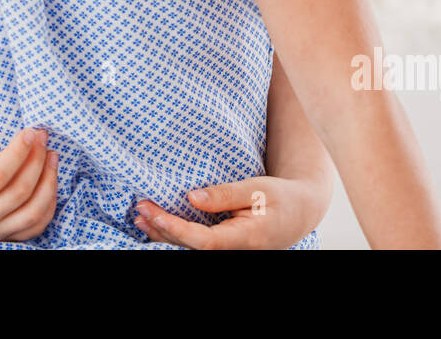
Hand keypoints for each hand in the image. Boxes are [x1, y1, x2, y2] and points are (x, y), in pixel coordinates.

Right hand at [0, 122, 58, 241]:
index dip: (17, 153)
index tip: (29, 131)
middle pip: (19, 191)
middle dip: (37, 160)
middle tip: (42, 134)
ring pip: (33, 212)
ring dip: (49, 182)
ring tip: (53, 155)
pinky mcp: (2, 239)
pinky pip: (34, 228)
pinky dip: (49, 206)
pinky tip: (50, 182)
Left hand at [133, 174, 326, 248]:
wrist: (301, 211)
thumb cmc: (281, 197)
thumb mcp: (257, 189)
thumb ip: (225, 194)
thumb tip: (192, 198)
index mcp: (245, 239)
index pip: (204, 241)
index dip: (177, 229)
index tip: (155, 213)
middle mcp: (235, 250)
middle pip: (191, 246)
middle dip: (163, 228)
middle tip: (140, 208)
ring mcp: (230, 250)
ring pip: (191, 247)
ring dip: (164, 233)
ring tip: (140, 217)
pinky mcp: (225, 245)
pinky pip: (197, 243)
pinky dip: (176, 233)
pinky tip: (158, 224)